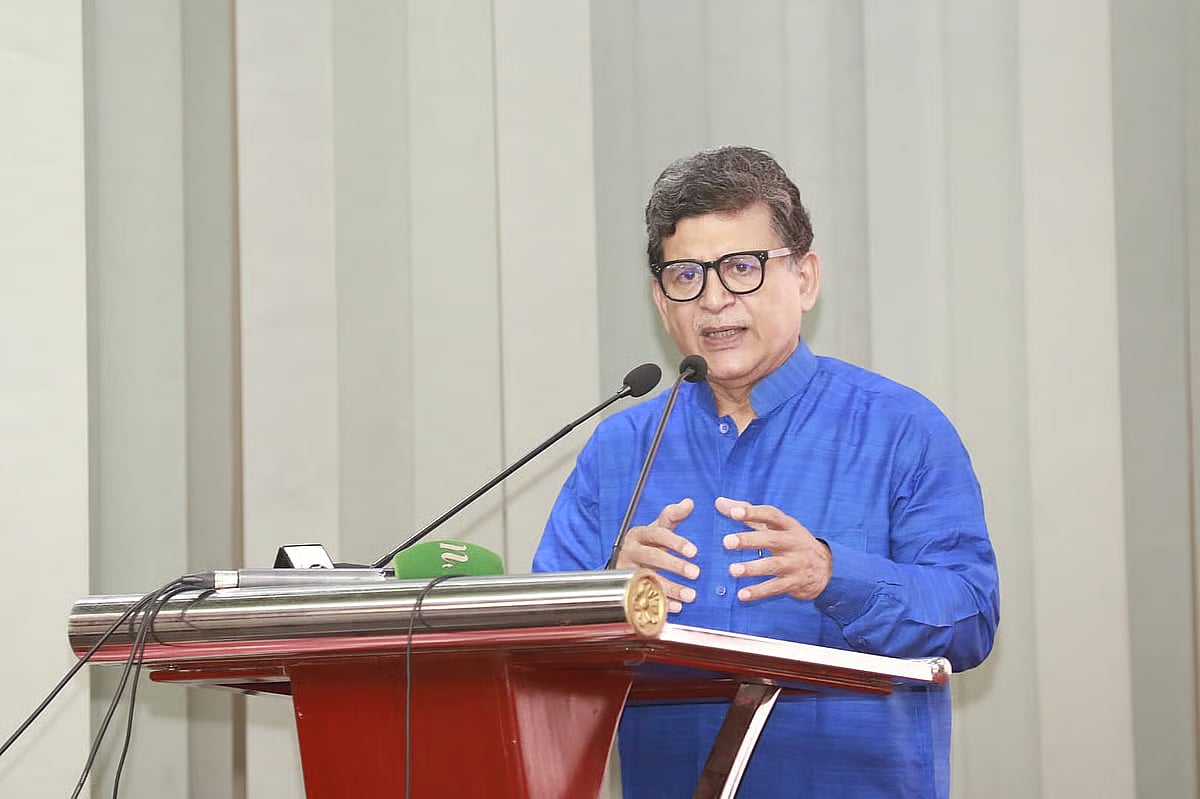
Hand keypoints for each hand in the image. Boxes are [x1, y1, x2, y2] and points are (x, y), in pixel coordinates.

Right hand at [615, 498, 699, 612]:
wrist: (622, 561)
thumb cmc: (646, 543)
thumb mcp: (657, 527)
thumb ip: (673, 516)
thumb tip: (689, 502)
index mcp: (640, 533)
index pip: (658, 534)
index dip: (676, 542)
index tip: (694, 551)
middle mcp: (631, 550)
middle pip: (653, 556)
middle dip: (675, 565)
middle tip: (696, 573)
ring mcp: (627, 569)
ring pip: (650, 578)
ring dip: (672, 588)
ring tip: (691, 595)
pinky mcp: (627, 587)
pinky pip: (645, 596)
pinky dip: (662, 603)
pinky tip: (677, 607)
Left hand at [716, 496, 831, 601]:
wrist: (828, 568)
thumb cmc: (792, 542)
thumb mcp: (777, 526)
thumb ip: (748, 515)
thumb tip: (719, 502)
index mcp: (788, 526)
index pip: (771, 515)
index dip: (753, 512)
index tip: (734, 512)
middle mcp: (793, 543)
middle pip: (771, 539)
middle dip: (749, 540)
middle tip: (726, 542)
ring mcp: (795, 564)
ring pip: (773, 565)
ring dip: (752, 568)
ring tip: (732, 570)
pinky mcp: (794, 583)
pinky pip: (775, 588)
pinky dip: (758, 592)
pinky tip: (742, 595)